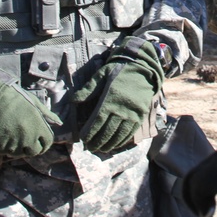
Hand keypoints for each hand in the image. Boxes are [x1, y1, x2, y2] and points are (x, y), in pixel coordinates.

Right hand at [0, 62, 59, 156]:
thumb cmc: (15, 98)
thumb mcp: (35, 103)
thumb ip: (48, 115)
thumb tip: (60, 123)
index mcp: (38, 127)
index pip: (47, 143)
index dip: (44, 142)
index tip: (39, 140)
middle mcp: (28, 137)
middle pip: (34, 152)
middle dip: (32, 147)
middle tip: (25, 139)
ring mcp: (13, 143)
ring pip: (19, 153)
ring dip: (17, 147)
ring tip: (12, 134)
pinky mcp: (0, 146)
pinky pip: (5, 152)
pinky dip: (5, 146)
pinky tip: (3, 135)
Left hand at [72, 37, 164, 152]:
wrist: (143, 67)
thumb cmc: (119, 69)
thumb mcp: (102, 74)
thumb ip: (88, 88)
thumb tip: (73, 100)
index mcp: (110, 98)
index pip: (97, 121)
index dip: (90, 132)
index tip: (83, 139)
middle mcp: (121, 108)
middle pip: (107, 130)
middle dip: (98, 141)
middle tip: (90, 148)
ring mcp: (132, 113)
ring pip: (119, 134)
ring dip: (109, 144)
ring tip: (101, 150)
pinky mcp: (141, 115)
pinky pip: (131, 132)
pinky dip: (122, 140)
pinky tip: (116, 145)